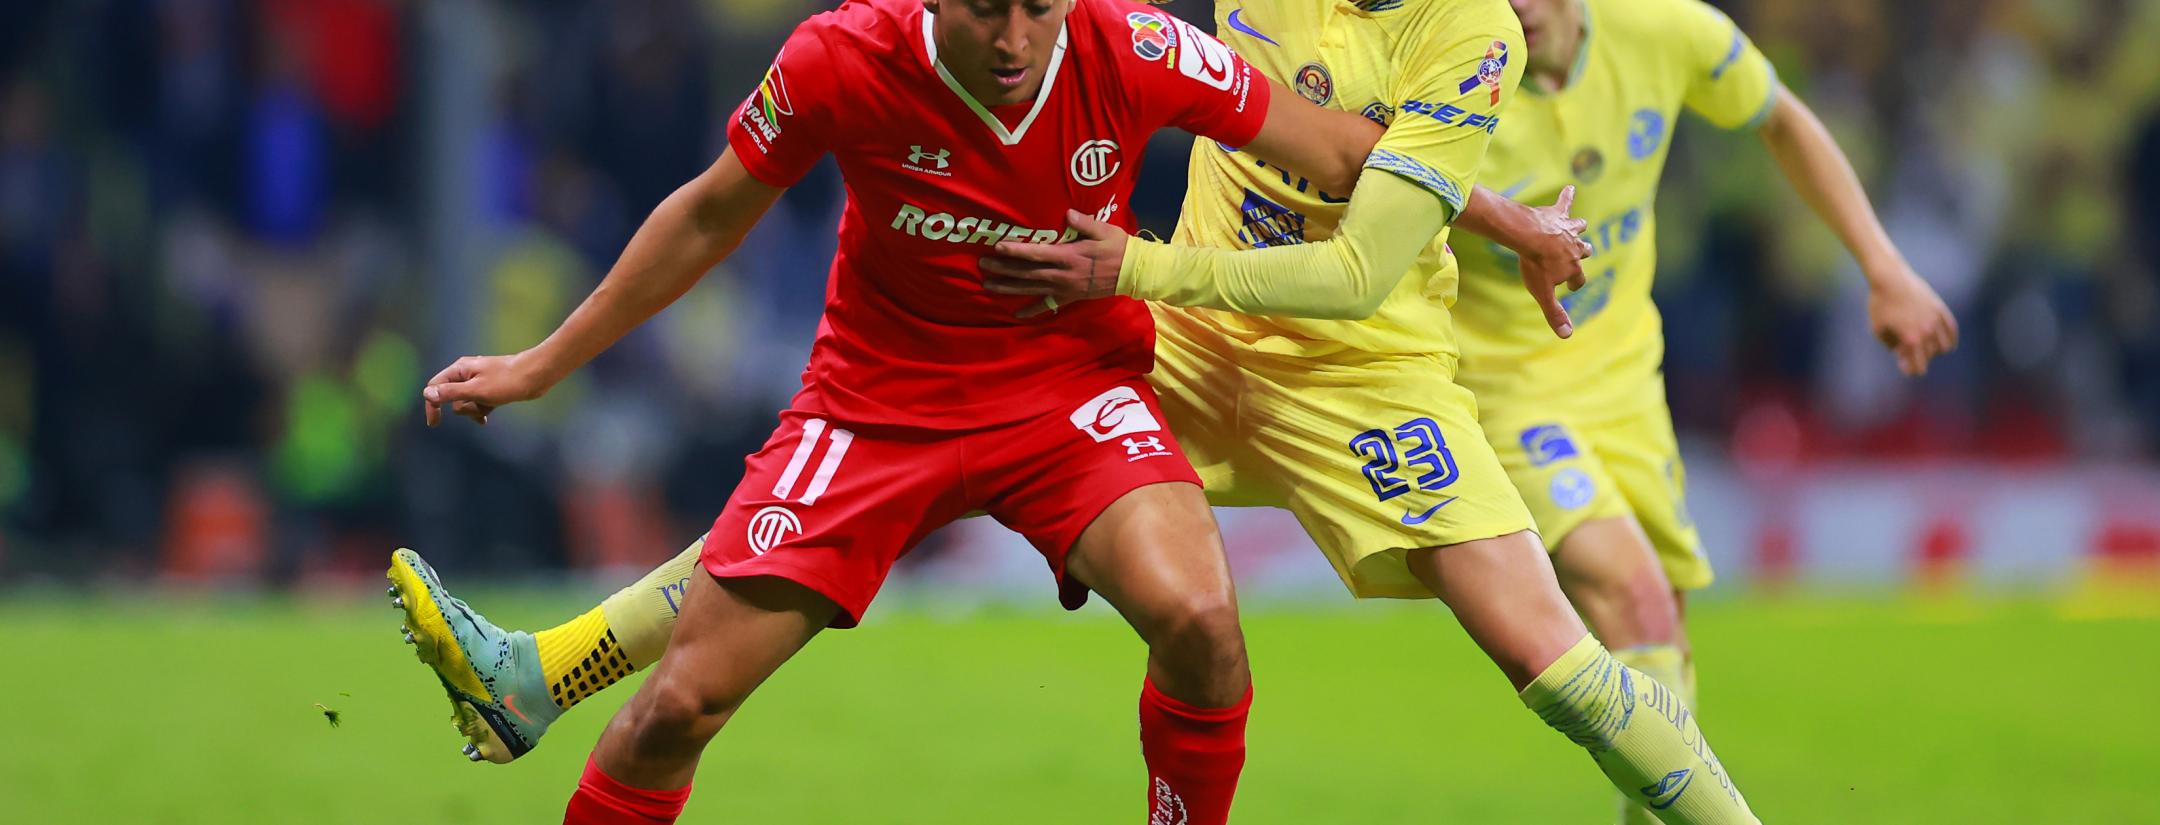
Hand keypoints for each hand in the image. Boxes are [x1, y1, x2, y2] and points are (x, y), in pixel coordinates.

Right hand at [421, 352, 553, 426]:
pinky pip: (477, 405)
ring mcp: (478, 382)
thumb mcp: (476, 390)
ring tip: (491, 405)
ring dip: (475, 410)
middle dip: (464, 408)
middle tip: (480, 404)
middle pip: (452, 399)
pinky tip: (488, 417)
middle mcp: (466, 374)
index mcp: (460, 369)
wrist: (536, 375)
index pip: (435, 387)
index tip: (434, 424)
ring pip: (466, 404)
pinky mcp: (490, 390)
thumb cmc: (506, 381)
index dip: (433, 405)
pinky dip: (481, 411)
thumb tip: (427, 394)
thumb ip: (451, 393)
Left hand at [980, 209, 1128, 317]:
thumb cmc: (1119, 247)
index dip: (1016, 251)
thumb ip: (1084, 223)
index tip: (998, 248)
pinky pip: (1048, 305)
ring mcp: (1066, 288)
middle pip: (1027, 272)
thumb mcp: (1104, 230)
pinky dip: (1032, 309)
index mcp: (1069, 256)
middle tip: (982, 265)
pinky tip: (1016, 314)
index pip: (1036, 253)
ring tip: (988, 285)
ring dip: (1009, 287)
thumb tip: (1067, 214)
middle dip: (1004, 269)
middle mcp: (1063, 274)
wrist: (1134, 273)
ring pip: (1031, 288)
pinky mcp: (1070, 297)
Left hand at [1515, 185, 1592, 338]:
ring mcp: (1566, 229)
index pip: (1578, 279)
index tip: (1569, 286)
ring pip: (1579, 227)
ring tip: (1580, 225)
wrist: (1528, 236)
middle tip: (1581, 254)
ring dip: (1579, 227)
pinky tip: (1570, 187)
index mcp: (1573, 266)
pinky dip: (1567, 196)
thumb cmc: (1535, 265)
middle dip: (1583, 253)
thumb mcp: (1543, 293)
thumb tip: (1567, 336)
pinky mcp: (1556, 214)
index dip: (1574, 283)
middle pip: (1584, 250)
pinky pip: (1564, 203)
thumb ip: (1555, 314)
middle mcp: (1575, 246)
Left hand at [1866, 266, 1958, 375]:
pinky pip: (1952, 330)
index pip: (1918, 365)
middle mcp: (1927, 331)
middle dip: (1918, 357)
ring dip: (1935, 351)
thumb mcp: (1878, 329)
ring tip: (1923, 346)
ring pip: (1944, 346)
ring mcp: (1936, 319)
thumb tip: (1902, 354)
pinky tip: (1944, 343)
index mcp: (1911, 338)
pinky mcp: (1941, 309)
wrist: (1891, 278)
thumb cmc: (1880, 304)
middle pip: (1929, 356)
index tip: (1905, 368)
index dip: (1912, 370)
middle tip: (1906, 352)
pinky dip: (1950, 339)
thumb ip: (1891, 345)